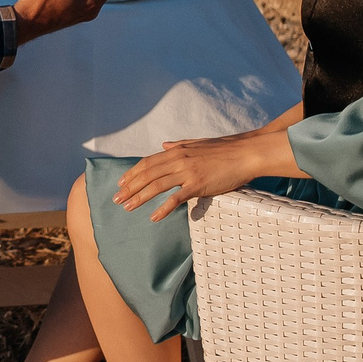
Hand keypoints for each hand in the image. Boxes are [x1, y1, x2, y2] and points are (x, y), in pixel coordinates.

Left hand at [113, 131, 302, 221]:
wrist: (246, 153)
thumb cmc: (225, 149)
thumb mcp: (198, 143)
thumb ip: (179, 145)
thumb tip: (163, 145)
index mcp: (177, 151)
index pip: (148, 162)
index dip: (132, 173)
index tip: (121, 183)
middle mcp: (178, 160)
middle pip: (147, 175)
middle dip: (129, 187)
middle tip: (116, 199)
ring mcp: (187, 172)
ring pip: (156, 186)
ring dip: (139, 198)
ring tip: (127, 208)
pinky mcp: (198, 185)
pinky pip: (176, 198)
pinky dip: (163, 208)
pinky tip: (153, 217)